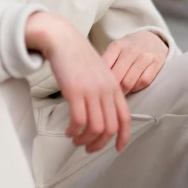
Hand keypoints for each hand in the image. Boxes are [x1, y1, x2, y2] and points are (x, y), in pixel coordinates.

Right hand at [26, 12, 130, 152]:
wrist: (63, 39)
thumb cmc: (77, 56)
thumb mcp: (99, 72)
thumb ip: (104, 90)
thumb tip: (102, 112)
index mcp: (114, 86)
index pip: (125, 117)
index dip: (123, 136)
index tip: (117, 148)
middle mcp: (105, 90)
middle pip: (110, 128)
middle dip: (99, 144)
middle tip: (88, 148)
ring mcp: (91, 90)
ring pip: (95, 128)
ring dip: (85, 140)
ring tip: (75, 139)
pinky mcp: (75, 91)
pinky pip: (79, 121)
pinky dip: (74, 131)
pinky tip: (68, 130)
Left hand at [102, 31, 167, 94]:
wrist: (152, 38)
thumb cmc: (129, 48)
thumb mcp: (115, 49)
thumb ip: (106, 61)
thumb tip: (94, 79)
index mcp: (117, 46)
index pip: (105, 67)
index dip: (101, 80)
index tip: (100, 86)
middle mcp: (131, 50)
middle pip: (117, 77)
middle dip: (112, 89)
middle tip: (110, 94)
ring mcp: (144, 56)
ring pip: (130, 82)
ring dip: (124, 90)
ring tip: (121, 92)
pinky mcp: (156, 63)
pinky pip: (144, 81)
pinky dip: (137, 87)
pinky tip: (134, 86)